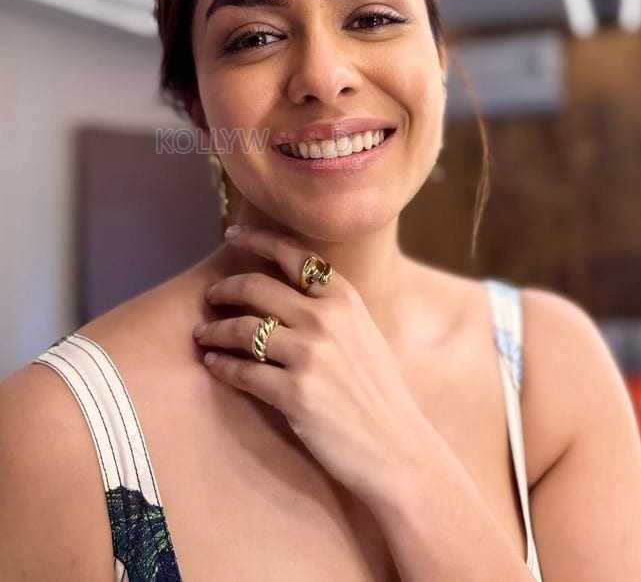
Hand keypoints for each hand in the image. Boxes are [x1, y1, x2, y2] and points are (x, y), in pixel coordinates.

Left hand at [192, 225, 430, 500]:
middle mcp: (326, 318)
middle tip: (211, 295)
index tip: (233, 235)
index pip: (293, 254)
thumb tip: (284, 291)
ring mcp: (309, 355)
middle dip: (225, 288)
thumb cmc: (378, 391)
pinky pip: (242, 371)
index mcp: (345, 298)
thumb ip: (329, 309)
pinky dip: (221, 365)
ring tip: (203, 333)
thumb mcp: (362, 333)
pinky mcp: (294, 393)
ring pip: (243, 328)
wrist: (396, 447)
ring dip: (215, 329)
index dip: (257, 239)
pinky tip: (214, 364)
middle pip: (258, 286)